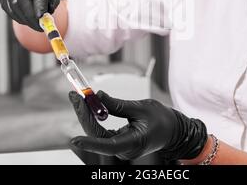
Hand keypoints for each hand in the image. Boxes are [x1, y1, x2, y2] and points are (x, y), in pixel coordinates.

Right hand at [0, 0, 60, 31]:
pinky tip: (28, 20)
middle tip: (39, 27)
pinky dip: (19, 18)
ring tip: (36, 25)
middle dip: (31, 14)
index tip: (42, 16)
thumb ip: (52, 4)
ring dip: (26, 19)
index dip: (39, 2)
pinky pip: (9, 10)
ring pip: (14, 5)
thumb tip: (44, 16)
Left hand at [68, 91, 207, 161]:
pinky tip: (86, 105)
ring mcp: (119, 147)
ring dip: (86, 114)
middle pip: (96, 135)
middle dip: (84, 114)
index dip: (90, 143)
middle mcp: (124, 149)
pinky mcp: (117, 142)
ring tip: (77, 96)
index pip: (107, 145)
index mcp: (133, 144)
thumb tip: (98, 96)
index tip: (74, 140)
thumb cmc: (161, 119)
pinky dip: (93, 117)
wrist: (172, 130)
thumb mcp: (142, 108)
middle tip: (74, 95)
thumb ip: (118, 105)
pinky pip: (100, 131)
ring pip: (96, 132)